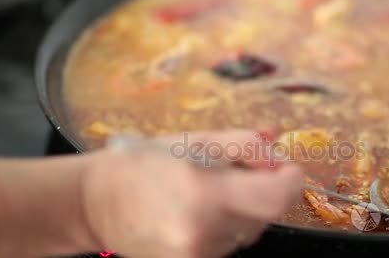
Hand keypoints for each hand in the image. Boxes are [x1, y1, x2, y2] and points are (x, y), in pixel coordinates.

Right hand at [80, 130, 302, 257]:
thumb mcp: (196, 141)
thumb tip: (278, 156)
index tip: (289, 168)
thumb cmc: (147, 163)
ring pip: (248, 231)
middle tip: (241, 170)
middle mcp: (205, 233)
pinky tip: (200, 210)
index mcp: (205, 194)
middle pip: (265, 215)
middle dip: (264, 191)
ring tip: (210, 190)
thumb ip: (245, 146)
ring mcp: (198, 256)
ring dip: (244, 209)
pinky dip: (227, 225)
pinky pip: (229, 243)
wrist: (98, 203)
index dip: (291, 181)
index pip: (274, 198)